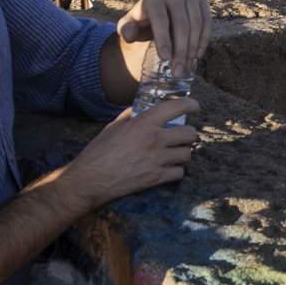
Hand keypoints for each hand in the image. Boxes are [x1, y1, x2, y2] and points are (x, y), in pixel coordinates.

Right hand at [65, 91, 197, 206]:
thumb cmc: (99, 151)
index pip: (177, 107)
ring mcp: (158, 160)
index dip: (191, 105)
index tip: (195, 107)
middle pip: (190, 134)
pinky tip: (168, 169)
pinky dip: (176, 171)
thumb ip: (131, 115)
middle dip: (189, 134)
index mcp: (144, 123)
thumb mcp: (114, 126)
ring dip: (183, 153)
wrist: (90, 179)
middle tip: (183, 136)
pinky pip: (179, 173)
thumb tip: (142, 108)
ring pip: (188, 154)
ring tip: (175, 154)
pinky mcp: (156, 178)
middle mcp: (155, 140)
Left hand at [118, 0, 211, 82]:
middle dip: (181, 49)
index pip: (161, 18)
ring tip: (187, 67)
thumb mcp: (128, 27)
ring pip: (196, 23)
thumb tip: (130, 35)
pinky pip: (207, 22)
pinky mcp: (202, 1)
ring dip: (193, 48)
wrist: (158, 14)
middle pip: (181, 23)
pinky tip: (197, 56)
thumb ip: (125, 30)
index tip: (165, 59)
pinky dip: (203, 40)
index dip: (163, 39)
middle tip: (178, 70)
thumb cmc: (141, 23)